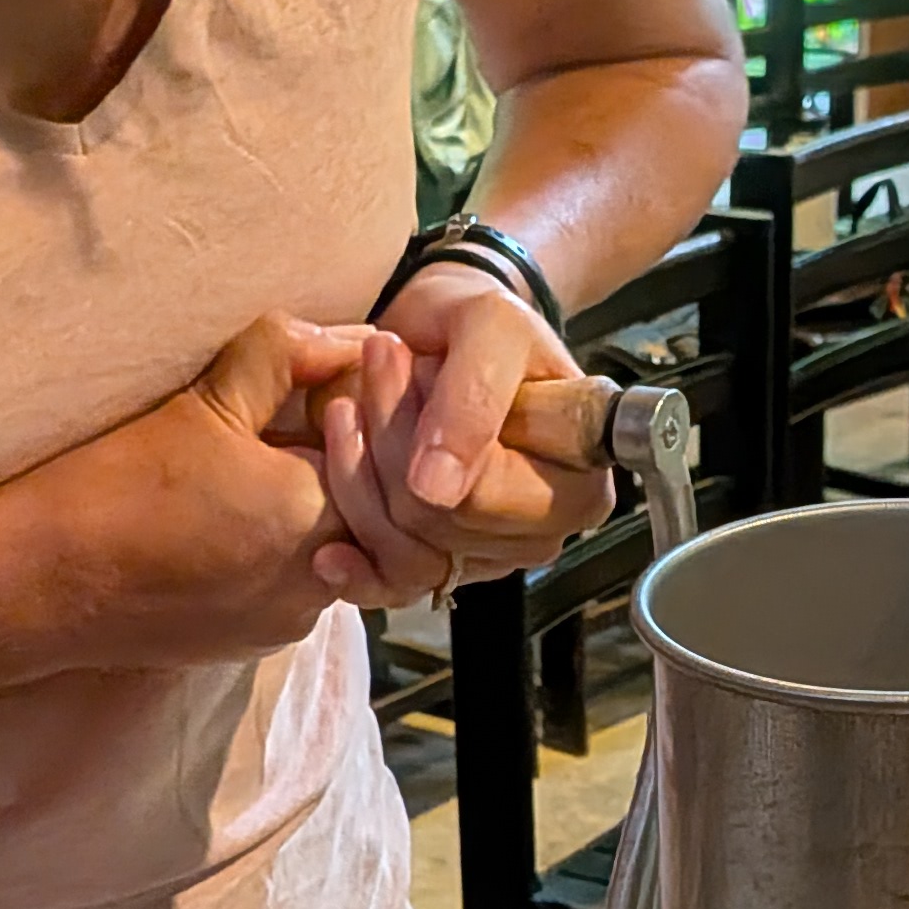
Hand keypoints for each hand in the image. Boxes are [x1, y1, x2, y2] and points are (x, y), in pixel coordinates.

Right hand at [26, 313, 416, 667]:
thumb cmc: (112, 488)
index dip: (369, 411)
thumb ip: (287, 356)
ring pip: (339, 550)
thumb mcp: (205, 400)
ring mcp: (285, 620)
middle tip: (309, 418)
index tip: (335, 382)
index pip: (385, 458)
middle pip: (372, 511)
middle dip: (351, 460)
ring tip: (267, 462)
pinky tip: (237, 511)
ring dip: (318, 505)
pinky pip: (295, 584)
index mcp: (314, 517)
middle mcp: (316, 584)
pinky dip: (285, 544)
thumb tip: (351, 336)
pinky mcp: (251, 641)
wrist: (38, 584)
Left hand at [351, 262, 617, 584]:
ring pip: (406, 550)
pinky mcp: (443, 568)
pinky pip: (390, 584)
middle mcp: (545, 528)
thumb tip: (440, 490)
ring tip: (351, 406)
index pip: (488, 492)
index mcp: (581, 481)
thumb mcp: (491, 326)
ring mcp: (492, 554)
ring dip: (360, 474)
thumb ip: (475, 398)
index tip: (407, 366)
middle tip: (376, 370)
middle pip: (442, 523)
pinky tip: (327, 548)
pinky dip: (354, 561)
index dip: (434, 439)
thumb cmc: (478, 323)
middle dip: (391, 445)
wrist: (441, 334)